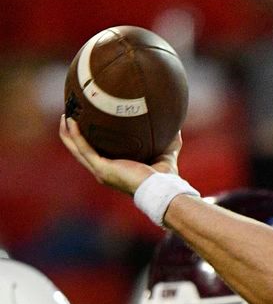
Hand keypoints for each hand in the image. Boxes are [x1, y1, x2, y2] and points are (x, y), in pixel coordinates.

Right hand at [58, 115, 181, 194]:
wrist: (162, 189)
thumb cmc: (165, 178)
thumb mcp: (165, 155)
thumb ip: (169, 143)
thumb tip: (176, 127)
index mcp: (115, 168)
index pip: (96, 153)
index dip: (88, 140)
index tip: (86, 123)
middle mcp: (104, 170)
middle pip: (80, 150)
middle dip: (73, 134)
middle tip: (69, 115)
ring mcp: (101, 171)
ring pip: (77, 149)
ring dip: (68, 133)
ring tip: (66, 115)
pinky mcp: (102, 169)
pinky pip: (84, 149)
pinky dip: (76, 136)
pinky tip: (71, 122)